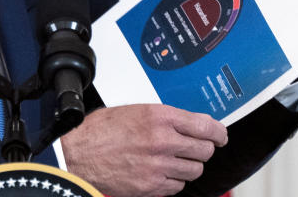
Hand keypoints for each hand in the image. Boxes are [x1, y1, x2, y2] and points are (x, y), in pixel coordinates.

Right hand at [60, 104, 226, 196]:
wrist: (76, 155)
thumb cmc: (98, 132)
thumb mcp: (133, 111)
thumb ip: (163, 117)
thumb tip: (188, 122)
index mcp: (159, 116)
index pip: (206, 126)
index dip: (219, 132)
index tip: (220, 135)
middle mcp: (162, 141)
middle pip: (205, 150)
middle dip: (202, 149)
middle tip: (195, 147)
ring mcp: (158, 166)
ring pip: (194, 170)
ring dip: (188, 166)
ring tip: (174, 160)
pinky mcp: (151, 186)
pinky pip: (177, 187)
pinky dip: (174, 181)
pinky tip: (161, 172)